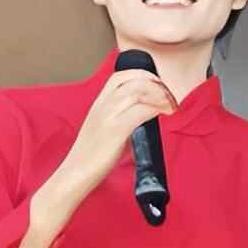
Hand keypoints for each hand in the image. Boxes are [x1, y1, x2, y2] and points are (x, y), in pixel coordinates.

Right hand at [57, 65, 179, 197]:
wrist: (76, 172)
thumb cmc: (95, 155)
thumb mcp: (107, 128)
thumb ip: (124, 116)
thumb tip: (150, 112)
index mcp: (99, 103)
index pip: (121, 76)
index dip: (143, 75)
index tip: (160, 86)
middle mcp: (102, 105)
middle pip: (131, 79)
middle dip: (155, 82)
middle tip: (170, 95)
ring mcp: (107, 116)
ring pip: (137, 90)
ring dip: (159, 94)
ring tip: (171, 105)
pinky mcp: (115, 130)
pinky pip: (140, 110)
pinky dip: (157, 108)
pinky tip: (165, 114)